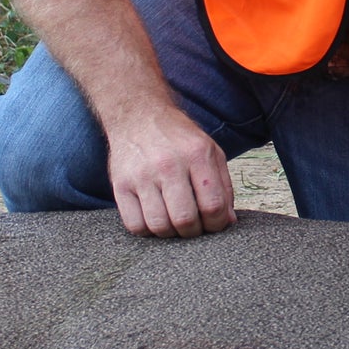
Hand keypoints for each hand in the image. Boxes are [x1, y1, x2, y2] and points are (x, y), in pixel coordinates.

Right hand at [103, 103, 235, 236]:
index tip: (213, 224)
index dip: (217, 224)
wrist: (139, 115)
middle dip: (194, 232)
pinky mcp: (120, 185)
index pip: (213, 205)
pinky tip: (154, 219)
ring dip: (171, 234)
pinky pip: (135, 225)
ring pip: (159, 226)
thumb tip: (228, 222)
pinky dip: (147, 230)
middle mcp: (168, 164)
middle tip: (193, 226)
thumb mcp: (209, 151)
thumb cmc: (179, 138)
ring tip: (174, 223)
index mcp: (196, 155)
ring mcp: (141, 175)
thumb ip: (223, 186)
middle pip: (185, 220)